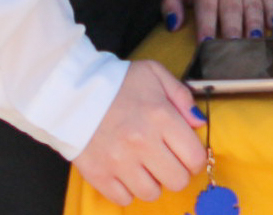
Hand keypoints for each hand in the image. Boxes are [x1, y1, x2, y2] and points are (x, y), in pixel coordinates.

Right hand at [74, 59, 205, 206]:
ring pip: (152, 193)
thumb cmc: (118, 83)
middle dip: (177, 172)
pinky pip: (124, 199)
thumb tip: (199, 123)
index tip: (188, 154)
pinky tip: (127, 173)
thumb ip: (183, 96)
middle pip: (177, 180)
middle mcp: (142, 143)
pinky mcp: (99, 175)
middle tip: (168, 160)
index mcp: (161, 117)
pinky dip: (128, 190)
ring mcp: (119, 162)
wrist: (72, 93)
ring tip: (146, 166)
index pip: (194, 157)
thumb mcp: (155, 74)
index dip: (196, 159)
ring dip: (153, 183)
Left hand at [162, 0, 272, 40]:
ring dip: (254, 27)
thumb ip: (170, 3)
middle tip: (233, 52)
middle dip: (233, 33)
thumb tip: (173, 24)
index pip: (207, 8)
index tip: (207, 45)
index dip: (207, 27)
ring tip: (254, 44)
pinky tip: (271, 28)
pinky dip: (272, 13)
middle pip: (232, 10)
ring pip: (253, 6)